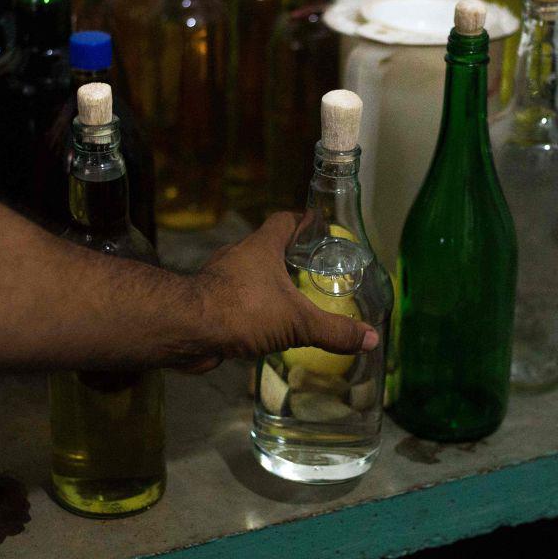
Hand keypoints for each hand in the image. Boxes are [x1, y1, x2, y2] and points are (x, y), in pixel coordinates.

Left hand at [178, 213, 378, 373]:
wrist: (187, 329)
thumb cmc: (243, 310)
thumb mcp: (297, 322)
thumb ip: (334, 330)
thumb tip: (370, 338)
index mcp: (262, 247)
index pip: (285, 220)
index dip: (303, 221)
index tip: (318, 228)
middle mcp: (239, 256)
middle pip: (268, 247)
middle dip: (289, 257)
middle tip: (313, 271)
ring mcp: (220, 278)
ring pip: (250, 275)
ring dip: (268, 285)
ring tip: (292, 301)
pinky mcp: (208, 301)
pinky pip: (235, 299)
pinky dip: (251, 308)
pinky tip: (264, 326)